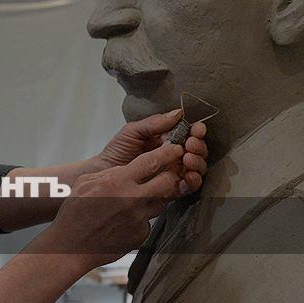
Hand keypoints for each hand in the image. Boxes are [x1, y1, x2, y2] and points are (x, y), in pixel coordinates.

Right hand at [35, 143, 190, 270]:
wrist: (72, 246)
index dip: (168, 153)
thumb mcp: (86, 182)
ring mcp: (139, 219)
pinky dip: (140, 219)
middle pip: (167, 182)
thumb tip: (125, 169)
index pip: (152, 161)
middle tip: (164, 175)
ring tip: (133, 202)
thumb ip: (110, 173)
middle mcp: (133, 199)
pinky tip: (124, 221)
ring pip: (160, 203)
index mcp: (118, 181)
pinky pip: (148, 222)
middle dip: (169, 176)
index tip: (174, 149)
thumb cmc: (75, 213)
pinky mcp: (140, 235)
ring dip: (152, 199)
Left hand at [94, 109, 208, 194]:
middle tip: (190, 144)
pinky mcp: (171, 189)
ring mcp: (174, 173)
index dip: (196, 131)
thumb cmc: (117, 150)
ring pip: (196, 169)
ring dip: (197, 163)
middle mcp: (174, 156)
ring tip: (187, 158)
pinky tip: (187, 175)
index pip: (190, 134)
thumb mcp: (134, 131)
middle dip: (198, 146)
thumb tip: (177, 113)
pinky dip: (193, 181)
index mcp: (168, 140)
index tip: (197, 129)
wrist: (104, 172)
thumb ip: (154, 123)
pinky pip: (188, 187)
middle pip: (197, 151)